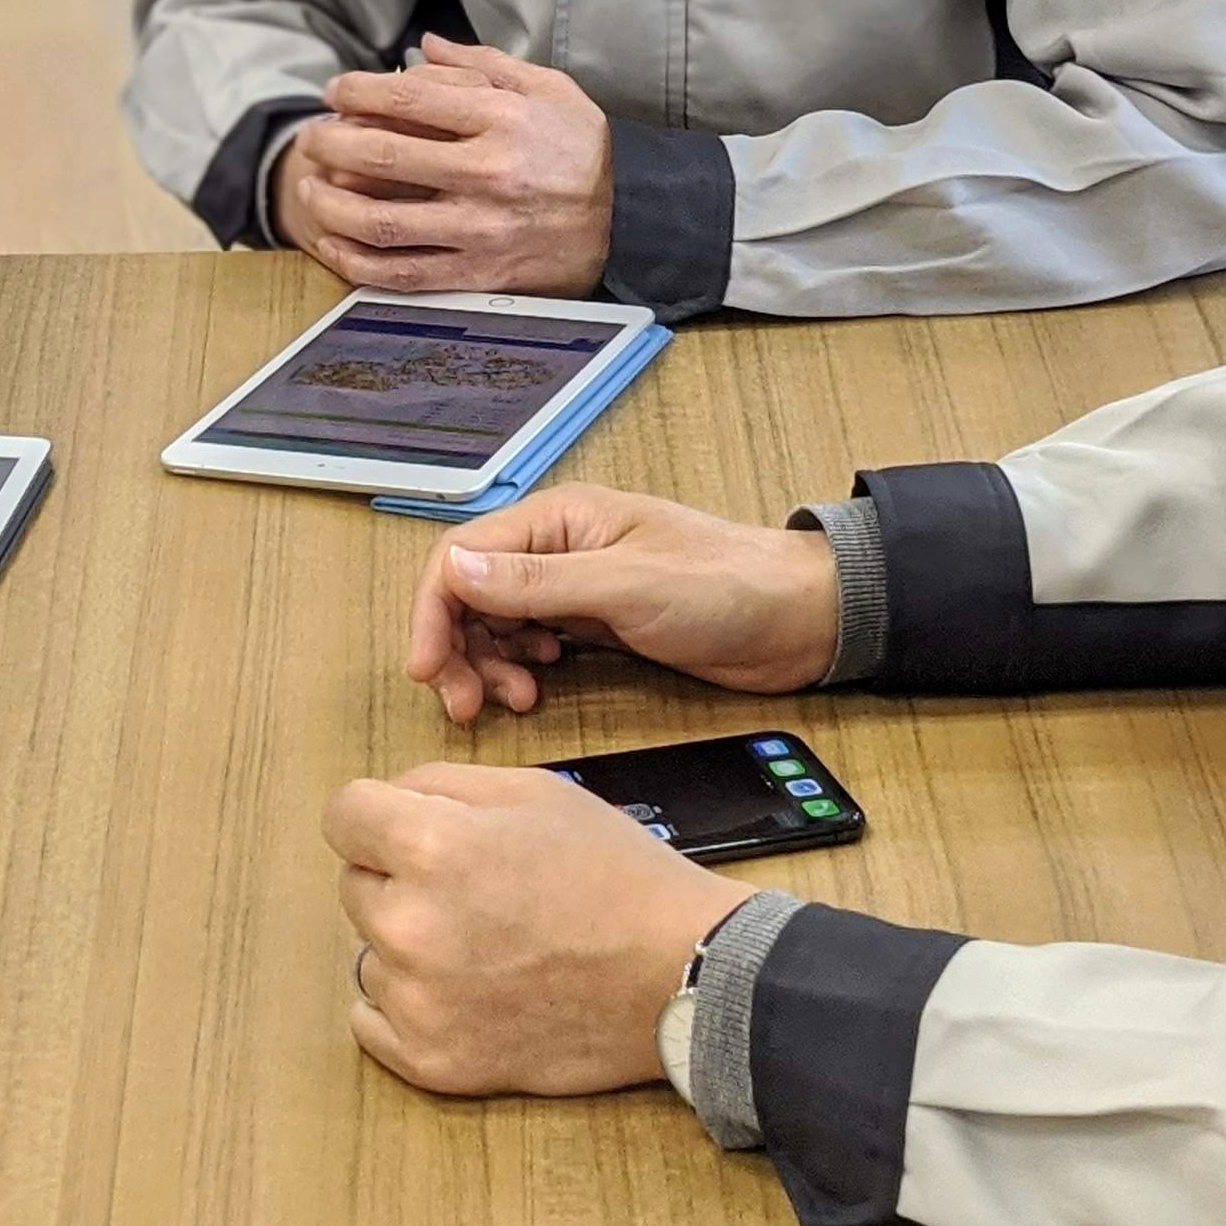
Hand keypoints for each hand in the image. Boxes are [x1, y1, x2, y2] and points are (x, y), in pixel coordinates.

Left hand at [281, 35, 613, 295]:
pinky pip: (404, 275)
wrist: (629, 218)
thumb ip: (483, 65)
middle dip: (333, 143)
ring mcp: (482, 230)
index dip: (358, 91)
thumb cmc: (582, 148)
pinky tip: (333, 243)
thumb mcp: (547, 88)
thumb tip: (425, 47)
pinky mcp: (480, 273)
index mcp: (503, 120)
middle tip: (313, 137)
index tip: (334, 91)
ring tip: (310, 188)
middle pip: (385, 157)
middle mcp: (489, 174)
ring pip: (383, 222)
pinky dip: (357, 262)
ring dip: (332, 205)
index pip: (409, 100)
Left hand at [328, 762, 742, 1095]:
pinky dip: (407, 1004)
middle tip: (472, 888)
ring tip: (484, 943)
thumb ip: (441, 784)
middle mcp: (410, 926)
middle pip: (354, 884)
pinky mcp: (435, 1062)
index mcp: (431, 846)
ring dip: (407, 943)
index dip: (376, 815)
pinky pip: (373, 1021)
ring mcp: (419, 1003)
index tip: (403, 827)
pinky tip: (462, 990)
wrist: (680, 972)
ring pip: (369, 951)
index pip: (342, 815)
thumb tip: (386, 801)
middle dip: (398, 877)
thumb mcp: (533, 790)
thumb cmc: (614, 874)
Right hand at [409, 485, 843, 723]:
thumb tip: (455, 570)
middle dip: (458, 648)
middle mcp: (558, 548)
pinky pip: (532, 645)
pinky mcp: (597, 625)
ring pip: (497, 624)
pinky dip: (522, 670)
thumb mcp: (625, 585)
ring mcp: (576, 588)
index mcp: (558, 519)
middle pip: (471, 594)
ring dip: (489, 664)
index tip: (428, 669)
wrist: (796, 619)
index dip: (434, 611)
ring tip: (516, 703)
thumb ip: (538, 582)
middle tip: (468, 707)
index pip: (462, 556)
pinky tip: (540, 690)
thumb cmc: (723, 585)